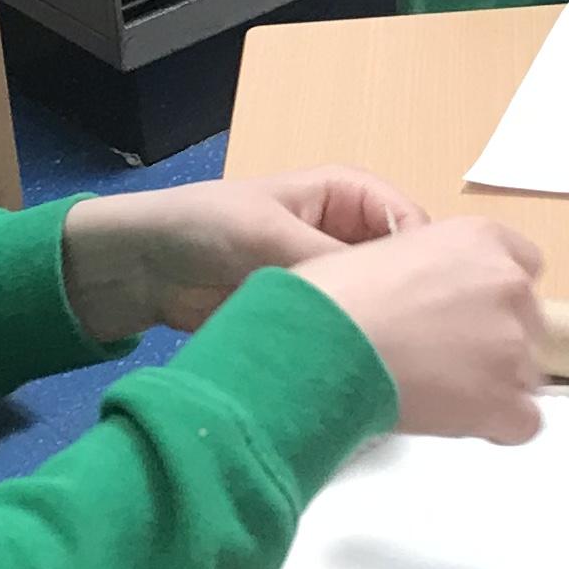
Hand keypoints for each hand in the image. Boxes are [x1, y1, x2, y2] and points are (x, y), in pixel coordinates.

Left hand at [61, 168, 430, 343]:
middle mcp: (349, 235)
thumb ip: (330, 261)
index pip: (413, 226)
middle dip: (407, 302)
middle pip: (403, 270)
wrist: (140, 270)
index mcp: (349, 196)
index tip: (428, 305)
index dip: (427, 263)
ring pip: (379, 306)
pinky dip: (353, 350)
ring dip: (380, 331)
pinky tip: (359, 373)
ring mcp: (333, 280)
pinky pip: (348, 333)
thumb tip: (388, 294)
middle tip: (411, 344)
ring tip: (386, 363)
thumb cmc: (204, 226)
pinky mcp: (312, 319)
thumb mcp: (268, 235)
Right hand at [293, 217, 547, 442]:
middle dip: (494, 340)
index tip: (468, 313)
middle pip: (528, 320)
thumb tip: (432, 298)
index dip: (494, 295)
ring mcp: (512, 343)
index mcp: (479, 239)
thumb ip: (433, 269)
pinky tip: (458, 421)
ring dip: (493, 384)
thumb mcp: (390, 250)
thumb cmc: (331, 298)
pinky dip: (498, 427)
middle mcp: (507, 284)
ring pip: (526, 372)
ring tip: (437, 391)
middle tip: (443, 357)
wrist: (321, 345)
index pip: (524, 265)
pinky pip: (525, 422)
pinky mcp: (505, 398)